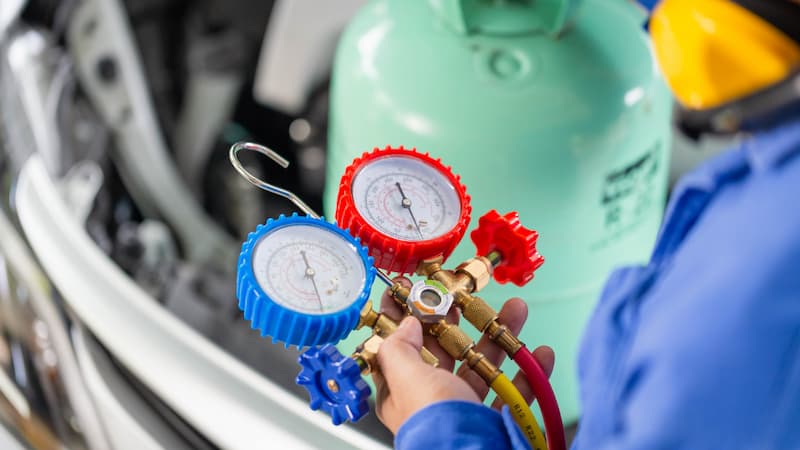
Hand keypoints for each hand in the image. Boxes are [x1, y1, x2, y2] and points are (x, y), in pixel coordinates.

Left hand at [372, 277, 554, 433]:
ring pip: (484, 365)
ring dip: (502, 336)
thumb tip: (406, 323)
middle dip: (463, 319)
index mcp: (402, 391)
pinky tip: (539, 354)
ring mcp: (465, 408)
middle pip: (447, 350)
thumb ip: (400, 347)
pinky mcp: (495, 422)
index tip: (413, 288)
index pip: (400, 345)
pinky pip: (514, 392)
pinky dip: (529, 372)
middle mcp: (432, 399)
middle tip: (470, 295)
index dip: (406, 315)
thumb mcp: (408, 378)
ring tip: (517, 311)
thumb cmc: (437, 423)